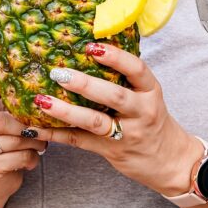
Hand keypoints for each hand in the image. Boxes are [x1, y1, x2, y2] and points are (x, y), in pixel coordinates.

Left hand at [37, 42, 196, 196]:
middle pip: (114, 96)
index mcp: (150, 92)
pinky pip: (81, 141)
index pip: (137, 70)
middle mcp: (141, 112)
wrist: (171, 161)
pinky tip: (36, 127)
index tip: (91, 46)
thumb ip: (124, 77)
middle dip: (85, 84)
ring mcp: (127, 134)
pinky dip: (57, 134)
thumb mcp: (147, 95)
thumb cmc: (151, 119)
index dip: (115, 57)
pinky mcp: (111, 151)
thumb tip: (89, 46)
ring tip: (42, 100)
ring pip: (95, 122)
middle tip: (58, 73)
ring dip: (66, 111)